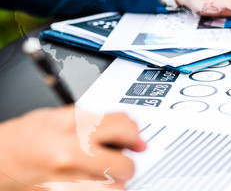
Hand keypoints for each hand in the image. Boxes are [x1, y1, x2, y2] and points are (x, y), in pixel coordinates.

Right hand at [0, 105, 145, 189]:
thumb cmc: (27, 138)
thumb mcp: (62, 117)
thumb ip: (98, 122)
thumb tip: (129, 133)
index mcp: (74, 124)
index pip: (125, 125)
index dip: (133, 133)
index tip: (134, 139)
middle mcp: (72, 151)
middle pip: (126, 164)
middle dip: (126, 163)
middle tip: (117, 160)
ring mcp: (68, 180)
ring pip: (116, 189)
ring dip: (113, 183)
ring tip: (99, 174)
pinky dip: (100, 190)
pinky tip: (88, 183)